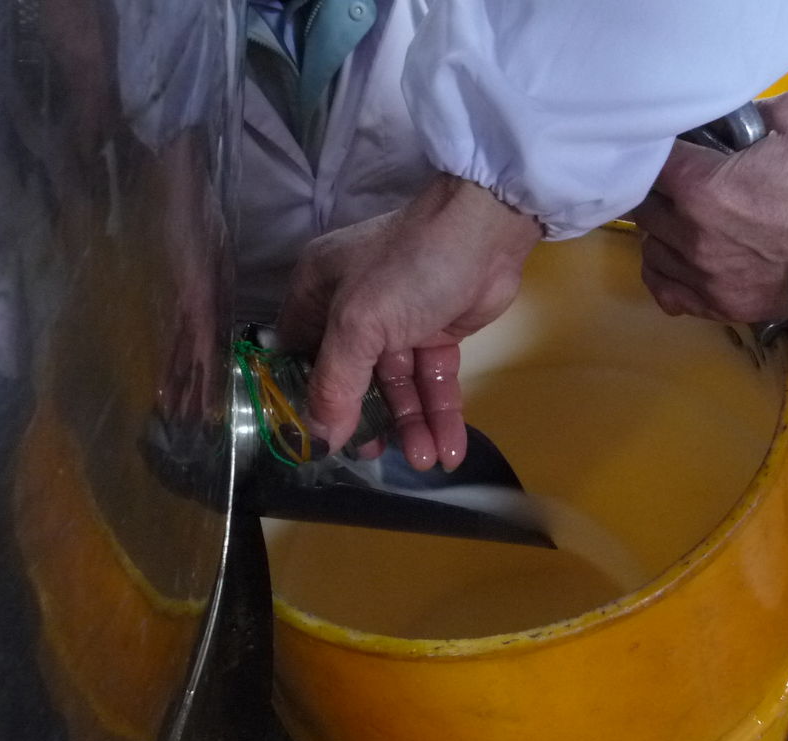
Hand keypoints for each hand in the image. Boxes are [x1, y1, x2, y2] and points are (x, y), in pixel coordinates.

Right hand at [282, 175, 541, 469]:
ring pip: (398, 387)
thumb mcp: (359, 324)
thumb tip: (319, 438)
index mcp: (316, 294)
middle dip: (369, 422)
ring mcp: (397, 323)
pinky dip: (440, 414)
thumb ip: (336, 384)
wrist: (487, 233)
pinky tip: (449, 449)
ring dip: (412, 426)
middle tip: (378, 457)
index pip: (299, 358)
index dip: (306, 400)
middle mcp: (352, 310)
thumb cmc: (408, 268)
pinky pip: (431, 382)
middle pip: (353, 380)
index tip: (317, 441)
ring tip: (427, 461)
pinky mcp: (436, 334)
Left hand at [631, 90, 787, 324]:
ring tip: (688, 220)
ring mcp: (703, 276)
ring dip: (663, 232)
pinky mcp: (720, 305)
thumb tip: (730, 123)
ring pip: (651, 250)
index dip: (666, 151)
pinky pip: (666, 292)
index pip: (653, 164)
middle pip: (646, 208)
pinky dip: (667, 272)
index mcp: (702, 188)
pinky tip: (681, 258)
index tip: (683, 148)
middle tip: (687, 181)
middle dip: (663, 190)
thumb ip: (751, 114)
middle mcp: (691, 236)